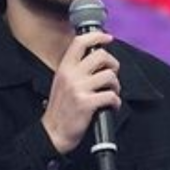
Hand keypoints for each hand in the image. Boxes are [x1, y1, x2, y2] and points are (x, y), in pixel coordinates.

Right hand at [40, 31, 120, 153]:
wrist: (53, 133)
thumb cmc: (60, 109)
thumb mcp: (61, 83)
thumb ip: (75, 69)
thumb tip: (96, 59)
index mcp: (64, 68)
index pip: (80, 42)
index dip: (97, 36)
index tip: (107, 38)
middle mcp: (70, 75)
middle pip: (101, 56)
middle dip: (113, 64)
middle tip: (112, 75)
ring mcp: (78, 89)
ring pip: (109, 76)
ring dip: (116, 85)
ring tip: (111, 93)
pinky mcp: (86, 103)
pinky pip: (111, 96)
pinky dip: (116, 102)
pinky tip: (111, 106)